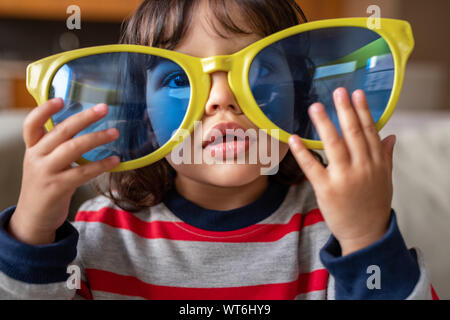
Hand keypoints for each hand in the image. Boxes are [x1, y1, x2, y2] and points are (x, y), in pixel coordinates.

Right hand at [8, 98, 119, 244]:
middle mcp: (36, 157)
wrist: (33, 220)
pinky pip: (83, 172)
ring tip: (115, 132)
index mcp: (32, 149)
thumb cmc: (45, 187)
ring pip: (73, 148)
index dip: (44, 110)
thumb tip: (83, 129)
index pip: (32, 124)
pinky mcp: (57, 188)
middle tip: (104, 108)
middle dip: (84, 117)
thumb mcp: (43, 163)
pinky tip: (116, 161)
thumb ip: (56, 147)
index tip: (61, 98)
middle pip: (61, 131)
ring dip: (97, 138)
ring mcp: (45, 172)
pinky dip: (101, 165)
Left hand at [288, 88, 395, 255]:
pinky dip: (303, 152)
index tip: (357, 93)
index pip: (369, 131)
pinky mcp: (326, 189)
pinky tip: (294, 138)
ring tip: (315, 107)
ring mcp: (344, 178)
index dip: (363, 111)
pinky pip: (312, 167)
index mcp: (376, 163)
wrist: (366, 233)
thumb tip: (391, 136)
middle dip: (345, 110)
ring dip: (324, 124)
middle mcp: (362, 167)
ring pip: (333, 145)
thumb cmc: (374, 204)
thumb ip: (386, 156)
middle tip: (338, 91)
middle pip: (352, 133)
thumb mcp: (385, 179)